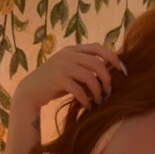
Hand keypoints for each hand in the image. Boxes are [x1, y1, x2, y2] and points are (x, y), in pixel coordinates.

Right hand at [13, 42, 127, 110]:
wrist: (31, 91)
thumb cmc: (55, 83)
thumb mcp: (70, 70)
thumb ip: (85, 68)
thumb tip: (109, 75)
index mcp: (72, 50)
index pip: (98, 47)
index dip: (113, 57)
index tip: (123, 70)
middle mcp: (67, 55)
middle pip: (97, 63)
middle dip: (107, 79)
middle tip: (109, 91)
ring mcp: (61, 66)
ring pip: (89, 77)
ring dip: (98, 91)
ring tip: (99, 100)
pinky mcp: (57, 79)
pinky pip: (79, 89)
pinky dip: (86, 99)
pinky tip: (88, 106)